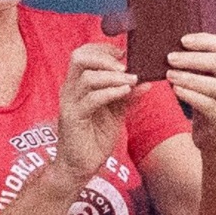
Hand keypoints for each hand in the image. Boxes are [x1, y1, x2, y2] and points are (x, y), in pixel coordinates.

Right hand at [55, 43, 141, 179]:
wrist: (78, 166)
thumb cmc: (94, 139)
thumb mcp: (115, 113)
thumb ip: (126, 96)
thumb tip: (146, 81)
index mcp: (76, 85)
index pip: (82, 54)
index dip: (103, 48)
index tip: (124, 53)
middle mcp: (69, 89)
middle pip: (79, 57)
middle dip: (105, 57)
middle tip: (125, 65)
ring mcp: (69, 103)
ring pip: (87, 77)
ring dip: (113, 76)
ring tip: (131, 80)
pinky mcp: (73, 118)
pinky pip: (92, 98)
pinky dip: (111, 92)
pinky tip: (125, 92)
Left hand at [166, 33, 215, 153]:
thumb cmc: (209, 103)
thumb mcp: (208, 80)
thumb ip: (201, 64)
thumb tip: (175, 46)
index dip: (205, 40)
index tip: (182, 40)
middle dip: (193, 58)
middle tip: (170, 58)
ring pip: (215, 85)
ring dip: (189, 78)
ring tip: (170, 75)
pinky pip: (209, 105)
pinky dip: (190, 95)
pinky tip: (176, 90)